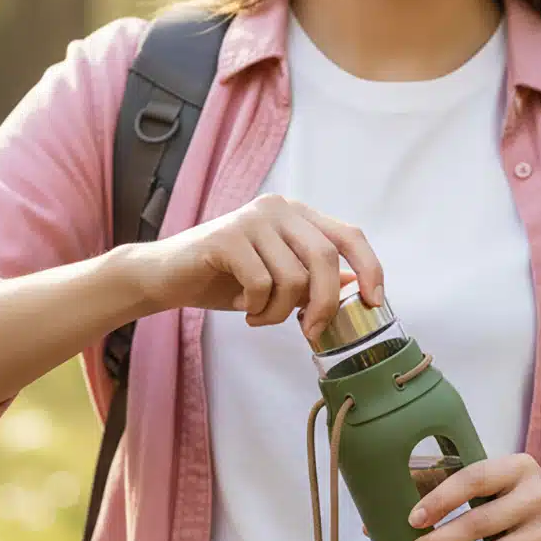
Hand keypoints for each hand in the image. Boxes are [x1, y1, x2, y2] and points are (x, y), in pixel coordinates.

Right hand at [121, 194, 382, 339]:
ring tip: (259, 314)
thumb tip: (355, 289)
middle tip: (309, 331)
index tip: (373, 303)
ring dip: (280, 312)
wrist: (167, 276)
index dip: (369, 269)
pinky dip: (257, 308)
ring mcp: (252, 219)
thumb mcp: (279, 279)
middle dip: (323, 306)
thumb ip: (314, 278)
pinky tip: (243, 307)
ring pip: (293, 279)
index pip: (350, 236)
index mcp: (298, 215)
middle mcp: (278, 208)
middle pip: (325, 260)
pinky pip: (261, 284)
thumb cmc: (226, 279)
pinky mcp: (227, 237)